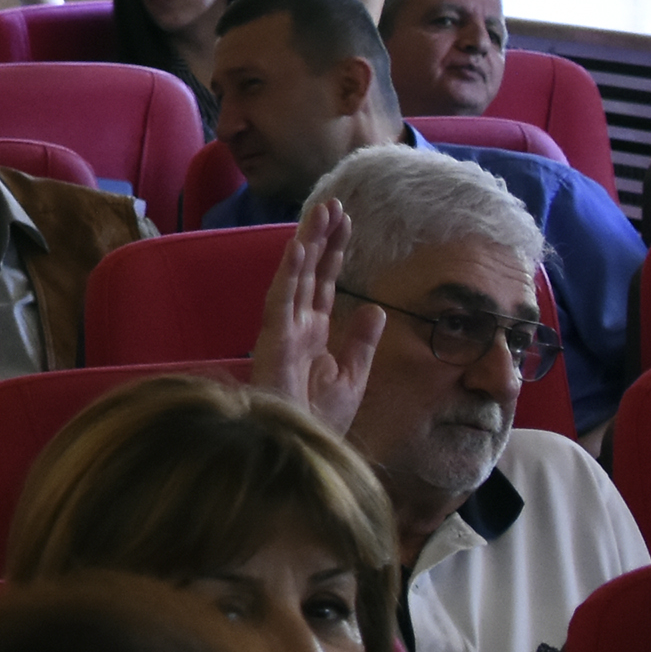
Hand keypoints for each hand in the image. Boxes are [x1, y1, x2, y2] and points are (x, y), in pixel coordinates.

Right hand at [248, 198, 382, 432]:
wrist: (302, 448)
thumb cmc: (322, 419)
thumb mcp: (353, 377)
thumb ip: (362, 342)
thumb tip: (376, 308)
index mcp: (314, 333)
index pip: (326, 283)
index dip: (335, 252)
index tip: (347, 222)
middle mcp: (296, 324)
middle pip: (310, 272)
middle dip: (321, 237)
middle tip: (333, 203)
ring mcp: (283, 329)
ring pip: (295, 277)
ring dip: (306, 244)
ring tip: (319, 212)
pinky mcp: (274, 339)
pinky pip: (281, 299)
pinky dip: (289, 272)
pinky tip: (298, 247)